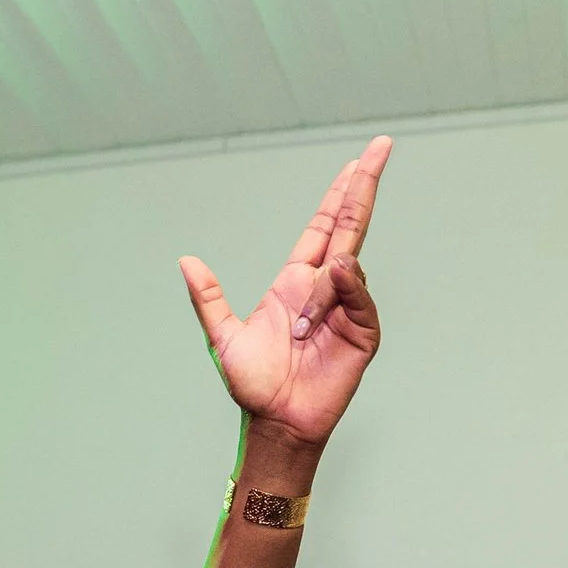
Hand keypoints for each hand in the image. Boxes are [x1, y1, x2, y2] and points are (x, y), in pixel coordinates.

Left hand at [181, 136, 391, 451]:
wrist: (274, 420)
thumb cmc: (254, 383)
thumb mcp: (223, 336)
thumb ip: (209, 298)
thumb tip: (186, 261)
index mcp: (296, 282)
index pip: (324, 226)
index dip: (339, 194)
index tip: (356, 161)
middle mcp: (326, 288)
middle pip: (350, 227)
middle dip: (364, 187)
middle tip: (380, 147)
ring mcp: (348, 308)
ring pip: (348, 269)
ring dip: (324, 288)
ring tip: (300, 330)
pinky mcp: (362, 333)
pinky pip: (360, 302)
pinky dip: (348, 291)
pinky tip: (337, 284)